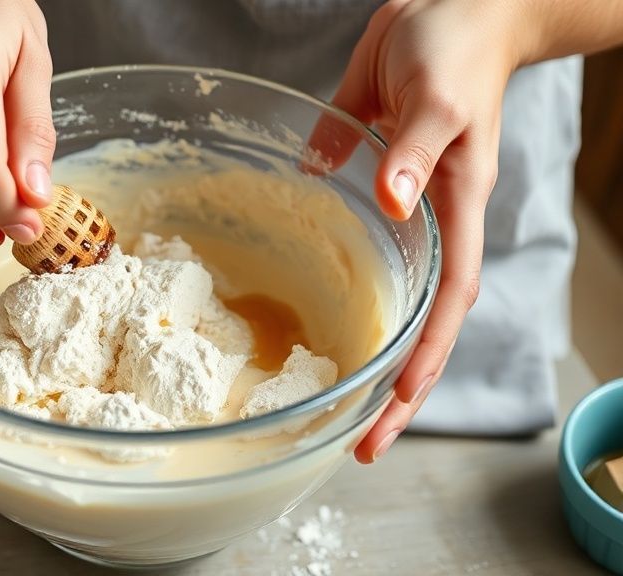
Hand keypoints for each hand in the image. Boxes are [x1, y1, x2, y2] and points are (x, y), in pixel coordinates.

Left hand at [321, 0, 523, 462]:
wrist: (454, 9)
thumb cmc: (455, 49)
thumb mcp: (435, 97)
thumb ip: (417, 150)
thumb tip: (396, 202)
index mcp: (455, 209)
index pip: (446, 306)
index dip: (423, 361)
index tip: (393, 411)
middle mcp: (431, 223)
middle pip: (420, 321)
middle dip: (396, 385)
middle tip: (362, 443)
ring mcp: (402, 209)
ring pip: (390, 296)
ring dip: (370, 349)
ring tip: (339, 403)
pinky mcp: (373, 185)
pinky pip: (357, 247)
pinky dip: (340, 286)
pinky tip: (307, 314)